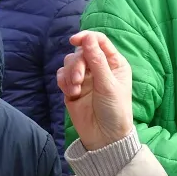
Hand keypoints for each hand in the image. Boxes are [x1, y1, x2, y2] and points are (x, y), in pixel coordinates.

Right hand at [57, 31, 134, 150]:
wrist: (104, 137)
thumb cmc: (114, 111)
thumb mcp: (108, 85)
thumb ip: (97, 60)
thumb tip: (88, 38)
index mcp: (113, 63)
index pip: (98, 41)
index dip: (86, 38)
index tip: (74, 41)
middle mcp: (98, 67)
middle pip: (81, 52)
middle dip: (77, 64)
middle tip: (79, 80)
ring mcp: (85, 78)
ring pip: (69, 63)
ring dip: (70, 74)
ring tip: (76, 89)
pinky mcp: (72, 88)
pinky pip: (62, 76)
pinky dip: (64, 82)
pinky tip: (71, 93)